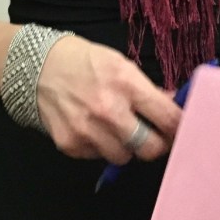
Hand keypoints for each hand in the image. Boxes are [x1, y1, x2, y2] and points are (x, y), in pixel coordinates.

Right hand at [36, 37, 182, 164]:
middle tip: (153, 136)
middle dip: (156, 144)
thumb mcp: (121, 65)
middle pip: (150, 148)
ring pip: (125, 157)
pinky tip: (93, 128)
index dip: (180, 128)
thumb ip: (148, 90)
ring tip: (116, 127)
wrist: (38, 66)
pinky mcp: (70, 144)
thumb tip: (173, 106)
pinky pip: (98, 157)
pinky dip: (100, 147)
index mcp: (126, 83)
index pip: (168, 118)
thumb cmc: (85, 62)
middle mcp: (108, 110)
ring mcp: (87, 130)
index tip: (181, 130)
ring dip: (126, 147)